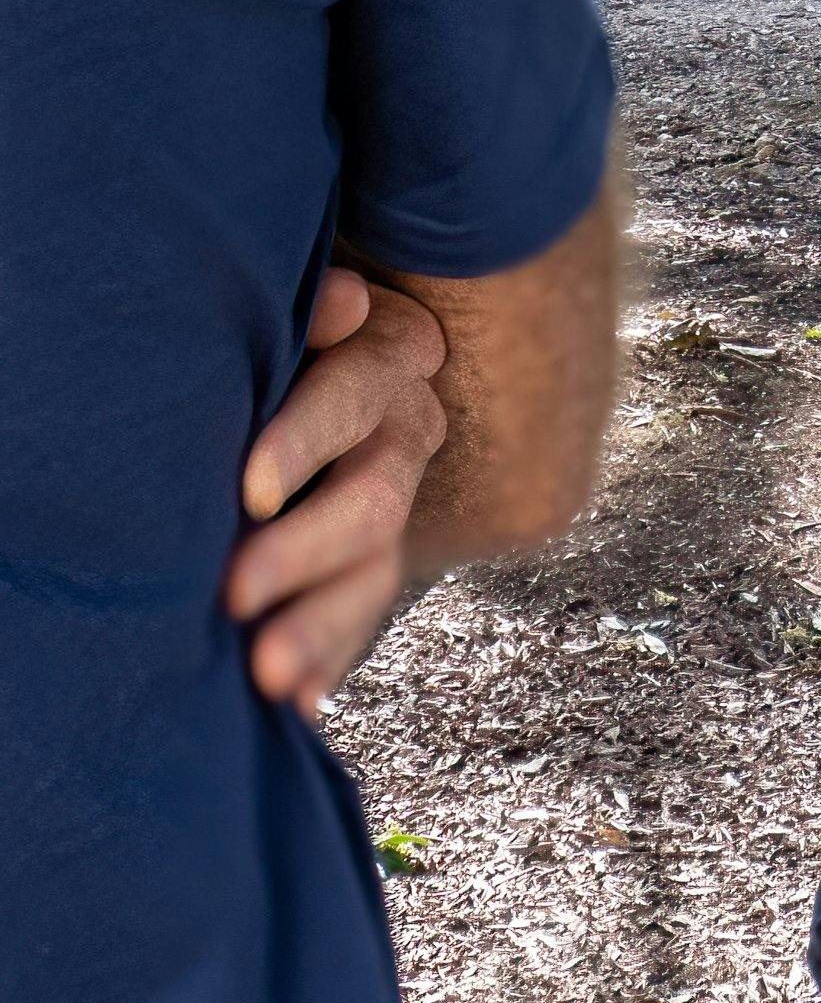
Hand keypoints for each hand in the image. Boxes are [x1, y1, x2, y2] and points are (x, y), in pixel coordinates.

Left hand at [226, 267, 447, 716]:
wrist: (307, 352)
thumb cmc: (279, 321)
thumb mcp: (293, 306)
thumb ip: (312, 310)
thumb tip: (345, 300)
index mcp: (387, 355)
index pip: (351, 394)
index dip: (301, 442)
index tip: (248, 490)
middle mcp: (405, 427)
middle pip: (370, 497)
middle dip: (302, 551)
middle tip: (233, 594)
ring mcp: (395, 495)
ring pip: (376, 565)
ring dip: (323, 624)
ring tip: (268, 677)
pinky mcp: (375, 551)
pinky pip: (363, 608)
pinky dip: (330, 655)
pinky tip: (297, 702)